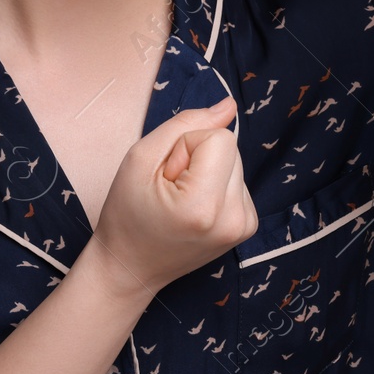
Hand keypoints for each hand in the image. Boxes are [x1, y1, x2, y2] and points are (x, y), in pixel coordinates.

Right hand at [82, 95, 256, 301]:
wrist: (130, 267)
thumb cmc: (127, 214)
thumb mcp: (140, 157)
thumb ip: (186, 124)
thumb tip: (229, 105)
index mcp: (205, 206)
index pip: (219, 137)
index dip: (186, 147)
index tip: (167, 176)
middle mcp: (234, 218)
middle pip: (230, 148)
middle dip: (198, 158)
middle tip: (170, 189)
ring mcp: (244, 225)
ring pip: (234, 162)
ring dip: (207, 172)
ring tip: (180, 200)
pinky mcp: (247, 226)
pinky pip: (237, 181)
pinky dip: (215, 186)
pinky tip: (194, 207)